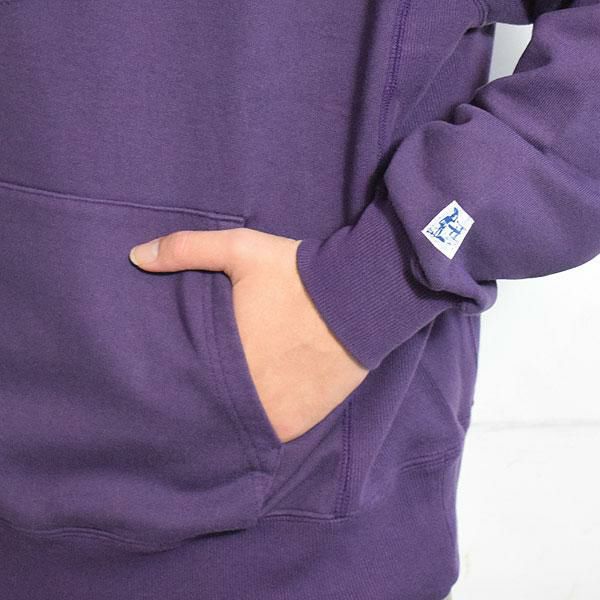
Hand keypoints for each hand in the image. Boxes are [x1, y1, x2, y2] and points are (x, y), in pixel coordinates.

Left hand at [129, 226, 368, 442]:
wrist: (360, 297)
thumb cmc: (296, 275)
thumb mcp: (241, 250)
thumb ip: (187, 250)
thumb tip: (135, 256)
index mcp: (225, 359)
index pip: (184, 384)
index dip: (176, 380)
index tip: (170, 375)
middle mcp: (249, 397)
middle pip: (210, 408)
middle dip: (205, 397)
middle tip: (203, 383)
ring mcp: (277, 415)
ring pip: (239, 425)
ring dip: (233, 413)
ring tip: (229, 395)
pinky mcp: (303, 422)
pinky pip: (271, 432)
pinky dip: (262, 421)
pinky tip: (259, 404)